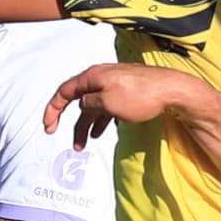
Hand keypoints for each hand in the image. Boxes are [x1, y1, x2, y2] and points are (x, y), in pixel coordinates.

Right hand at [43, 61, 187, 147]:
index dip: (53, 109)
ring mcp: (115, 85)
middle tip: (61, 137)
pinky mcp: (127, 92)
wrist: (173, 91)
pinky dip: (100, 120)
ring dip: (86, 125)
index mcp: (93, 76)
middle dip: (70, 122)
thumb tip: (83, 105)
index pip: (65, 91)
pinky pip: (106, 107)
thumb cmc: (142, 96)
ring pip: (93, 106)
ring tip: (83, 144)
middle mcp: (101, 78)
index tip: (48, 126)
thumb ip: (90, 104)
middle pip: (78, 100)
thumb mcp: (108, 103)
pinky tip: (99, 133)